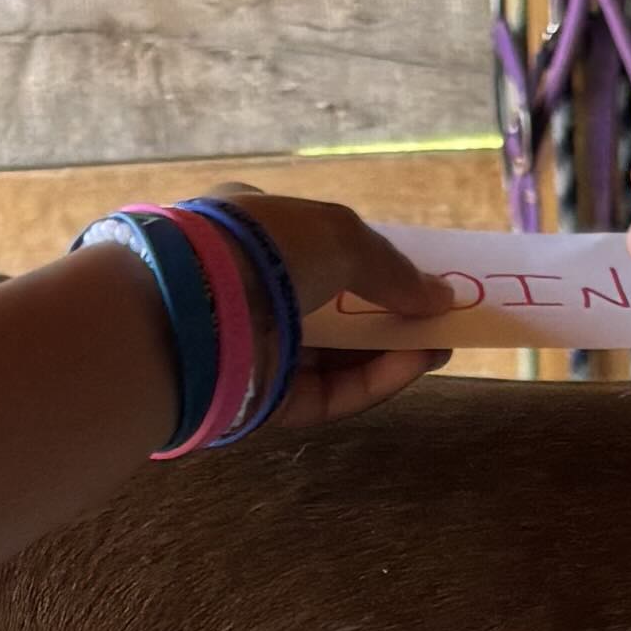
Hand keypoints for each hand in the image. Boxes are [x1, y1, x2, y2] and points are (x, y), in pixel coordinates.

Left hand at [205, 185, 461, 432]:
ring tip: (440, 344)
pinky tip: (417, 363)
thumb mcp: (340, 235)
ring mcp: (254, 347)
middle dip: (387, 311)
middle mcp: (249, 288)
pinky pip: (328, 392)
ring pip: (333, 356)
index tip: (413, 275)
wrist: (189, 309)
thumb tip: (440, 298)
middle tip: (438, 317)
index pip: (315, 246)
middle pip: (331, 306)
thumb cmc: (261, 249)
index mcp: (250, 231)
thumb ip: (393, 270)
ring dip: (390, 349)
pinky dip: (373, 378)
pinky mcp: (261, 399)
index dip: (368, 260)